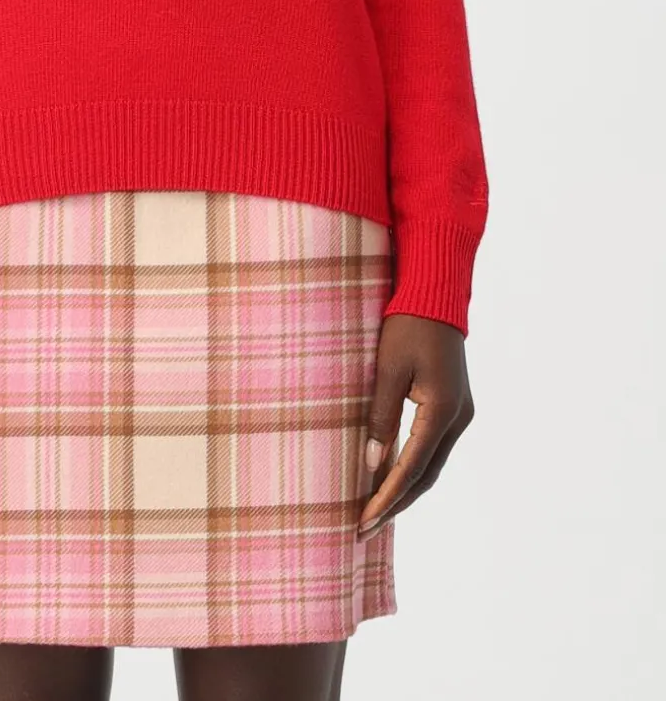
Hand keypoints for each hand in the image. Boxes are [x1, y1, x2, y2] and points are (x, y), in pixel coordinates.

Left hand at [357, 314, 473, 540]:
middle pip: (427, 476)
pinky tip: (394, 479)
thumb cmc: (406, 326)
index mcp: (443, 410)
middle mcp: (459, 418)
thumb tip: (372, 464)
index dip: (387, 497)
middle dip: (396, 504)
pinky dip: (414, 469)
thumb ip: (381, 417)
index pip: (412, 468)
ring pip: (433, 465)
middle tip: (365, 528)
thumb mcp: (388, 369)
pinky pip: (434, 449)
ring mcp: (460, 413)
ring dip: (406, 490)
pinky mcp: (454, 406)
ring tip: (376, 512)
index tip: (364, 520)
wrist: (435, 297)